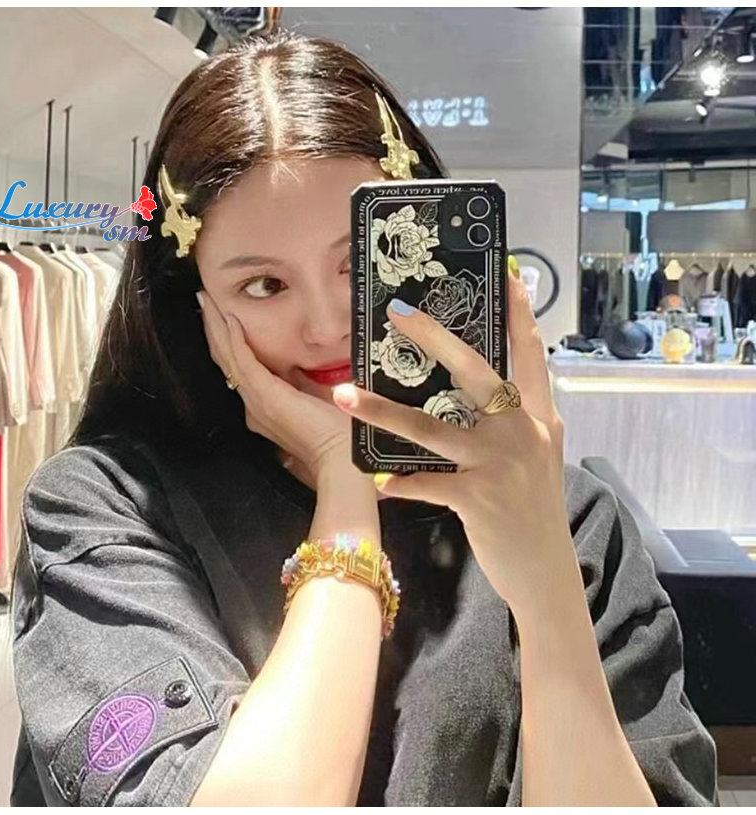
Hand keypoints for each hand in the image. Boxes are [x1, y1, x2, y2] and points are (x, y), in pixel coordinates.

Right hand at [196, 291, 360, 487]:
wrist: (343, 458)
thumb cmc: (338, 434)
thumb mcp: (318, 397)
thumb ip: (305, 382)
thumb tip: (301, 364)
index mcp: (265, 406)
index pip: (239, 367)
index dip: (228, 340)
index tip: (222, 315)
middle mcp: (253, 405)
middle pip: (226, 359)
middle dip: (214, 329)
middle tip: (204, 301)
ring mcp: (256, 402)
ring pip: (228, 357)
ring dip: (216, 327)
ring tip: (205, 301)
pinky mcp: (265, 397)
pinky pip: (242, 361)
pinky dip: (233, 338)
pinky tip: (227, 318)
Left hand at [331, 267, 571, 613]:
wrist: (545, 571)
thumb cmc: (533, 509)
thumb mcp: (536, 455)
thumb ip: (516, 420)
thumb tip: (481, 389)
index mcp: (539, 417)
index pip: (530, 354)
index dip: (519, 314)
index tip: (506, 276)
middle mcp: (523, 432)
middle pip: (478, 373)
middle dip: (438, 338)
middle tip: (399, 313)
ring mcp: (500, 464)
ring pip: (434, 427)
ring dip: (384, 410)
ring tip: (344, 395)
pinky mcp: (478, 498)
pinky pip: (427, 482)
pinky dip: (402, 481)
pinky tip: (381, 480)